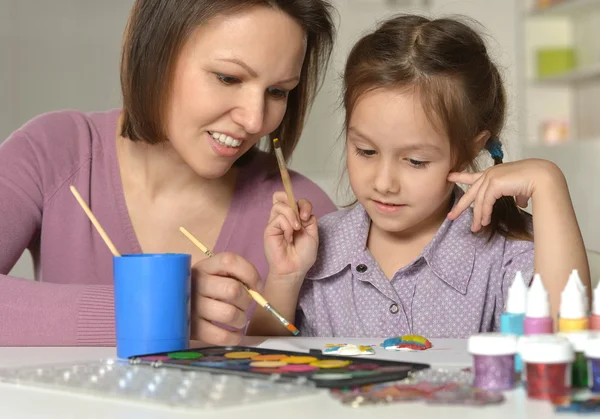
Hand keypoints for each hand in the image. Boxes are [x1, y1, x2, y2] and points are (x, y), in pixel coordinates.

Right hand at [190, 252, 260, 344]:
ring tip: (239, 319)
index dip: (250, 273)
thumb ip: (237, 275)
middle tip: (245, 305)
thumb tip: (257, 290)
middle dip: (247, 300)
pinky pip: (220, 336)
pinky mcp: (191, 329)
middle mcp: (196, 284)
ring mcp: (192, 307)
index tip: (257, 286)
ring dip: (241, 319)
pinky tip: (234, 333)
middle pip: (233, 290)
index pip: (229, 261)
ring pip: (229, 314)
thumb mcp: (217, 273)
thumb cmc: (206, 289)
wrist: (171, 306)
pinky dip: (233, 337)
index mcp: (205, 267)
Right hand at [264, 191, 318, 280]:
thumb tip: (302, 211)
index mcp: (294, 218)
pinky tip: (288, 238)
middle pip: (281, 196)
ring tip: (295, 230)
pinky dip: (287, 226)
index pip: (295, 200)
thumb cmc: (303, 255)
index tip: (307, 217)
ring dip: (291, 216)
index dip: (303, 203)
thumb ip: (309, 219)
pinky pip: (278, 218)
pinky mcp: (269, 229)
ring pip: (280, 205)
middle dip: (292, 202)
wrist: (295, 269)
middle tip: (300, 216)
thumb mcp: (312, 234)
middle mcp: (283, 218)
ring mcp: (275, 223)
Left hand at [447, 158, 562, 231]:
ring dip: (477, 217)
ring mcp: (491, 177)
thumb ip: (517, 195)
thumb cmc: (536, 181)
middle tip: (450, 216)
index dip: (461, 177)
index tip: (449, 177)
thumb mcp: (521, 189)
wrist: (543, 176)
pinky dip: (484, 213)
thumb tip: (520, 203)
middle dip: (460, 206)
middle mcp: (491, 173)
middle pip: (471, 192)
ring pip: (479, 201)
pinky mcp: (494, 183)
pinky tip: (485, 222)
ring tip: (475, 228)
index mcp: (495, 173)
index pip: (474, 176)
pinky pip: (485, 202)